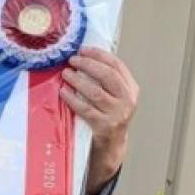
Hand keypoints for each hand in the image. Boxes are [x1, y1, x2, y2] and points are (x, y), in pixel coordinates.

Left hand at [60, 46, 138, 194]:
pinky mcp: (104, 126)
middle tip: (71, 60)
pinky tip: (63, 92)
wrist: (112, 144)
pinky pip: (85, 109)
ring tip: (65, 74)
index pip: (117, 65)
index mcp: (131, 89)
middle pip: (108, 76)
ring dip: (78, 80)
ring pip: (96, 92)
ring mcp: (117, 114)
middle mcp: (127, 101)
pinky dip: (72, 99)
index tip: (82, 50)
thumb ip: (105, 78)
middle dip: (87, 65)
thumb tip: (82, 56)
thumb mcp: (114, 95)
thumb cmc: (108, 114)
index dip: (98, 55)